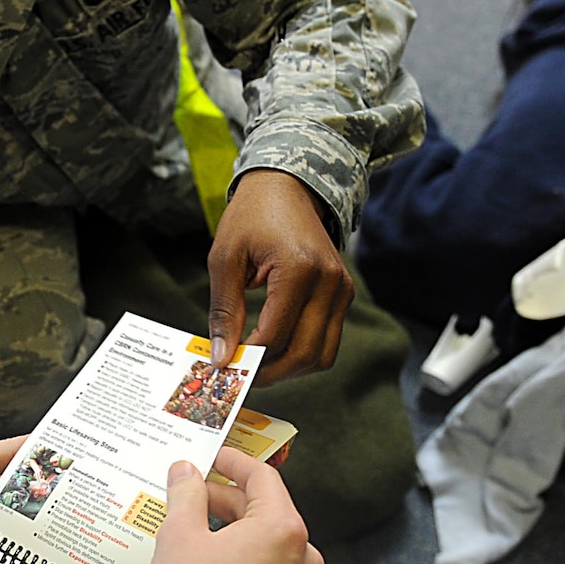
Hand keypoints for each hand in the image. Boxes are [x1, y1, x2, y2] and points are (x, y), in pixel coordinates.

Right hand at [143, 446, 323, 563]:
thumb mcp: (179, 537)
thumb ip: (186, 493)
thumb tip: (187, 471)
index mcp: (283, 529)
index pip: (262, 476)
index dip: (231, 462)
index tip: (210, 457)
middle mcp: (302, 557)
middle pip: (264, 509)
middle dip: (224, 499)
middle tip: (188, 496)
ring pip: (264, 543)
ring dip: (231, 532)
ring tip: (191, 534)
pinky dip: (240, 561)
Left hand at [207, 168, 351, 386]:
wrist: (286, 187)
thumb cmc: (252, 216)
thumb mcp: (226, 260)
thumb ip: (224, 311)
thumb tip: (222, 357)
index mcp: (300, 269)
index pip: (275, 334)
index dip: (248, 358)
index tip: (224, 367)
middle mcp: (329, 282)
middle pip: (304, 353)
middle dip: (270, 373)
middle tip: (240, 376)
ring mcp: (342, 290)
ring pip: (321, 355)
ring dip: (289, 369)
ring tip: (257, 366)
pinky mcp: (343, 295)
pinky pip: (327, 341)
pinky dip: (302, 353)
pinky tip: (274, 349)